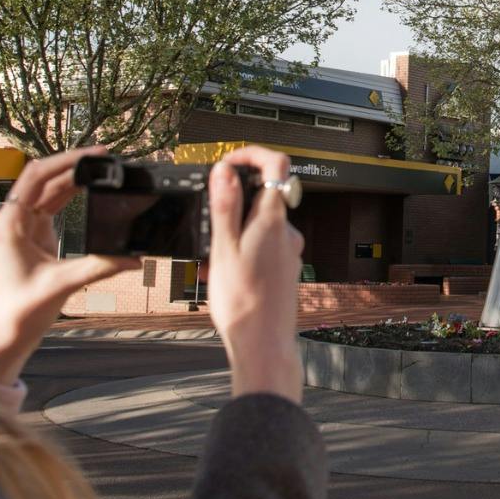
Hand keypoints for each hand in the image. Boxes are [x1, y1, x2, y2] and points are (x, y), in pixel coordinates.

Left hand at [0, 147, 139, 386]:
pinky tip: (88, 187)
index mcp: (11, 223)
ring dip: (73, 178)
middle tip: (103, 157)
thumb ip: (99, 267)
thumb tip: (133, 258)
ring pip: (48, 190)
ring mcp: (23, 227)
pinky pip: (52, 205)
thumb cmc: (19, 311)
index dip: (66, 161)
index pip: (37, 176)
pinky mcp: (34, 236)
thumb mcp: (62, 284)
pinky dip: (70, 194)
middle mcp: (14, 220)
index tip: (93, 155)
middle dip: (73, 164)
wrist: (5, 334)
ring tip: (100, 168)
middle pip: (43, 177)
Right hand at [206, 146, 306, 401]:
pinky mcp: (286, 268)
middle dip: (235, 202)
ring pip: (261, 225)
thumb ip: (226, 207)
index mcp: (273, 220)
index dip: (252, 154)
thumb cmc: (243, 302)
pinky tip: (228, 275)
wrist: (263, 344)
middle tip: (210, 225)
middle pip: (264, 196)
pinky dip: (245, 250)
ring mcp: (289, 250)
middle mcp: (288, 231)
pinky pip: (264, 246)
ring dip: (237, 231)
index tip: (229, 162)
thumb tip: (225, 171)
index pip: (276, 165)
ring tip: (213, 260)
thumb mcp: (223, 249)